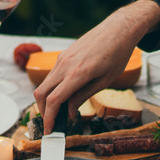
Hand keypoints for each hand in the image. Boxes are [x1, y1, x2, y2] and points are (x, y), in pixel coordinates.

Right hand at [34, 0, 159, 131]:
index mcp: (78, 73)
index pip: (54, 100)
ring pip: (45, 84)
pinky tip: (64, 96)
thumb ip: (83, 96)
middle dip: (43, 112)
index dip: (49, 118)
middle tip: (52, 123)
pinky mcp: (63, 55)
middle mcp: (65, 65)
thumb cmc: (117, 54)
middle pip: (41, 93)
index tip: (50, 130)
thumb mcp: (104, 81)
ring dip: (47, 100)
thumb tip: (68, 112)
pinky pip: (52, 75)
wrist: (118, 29)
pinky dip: (53, 89)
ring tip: (59, 112)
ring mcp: (62, 59)